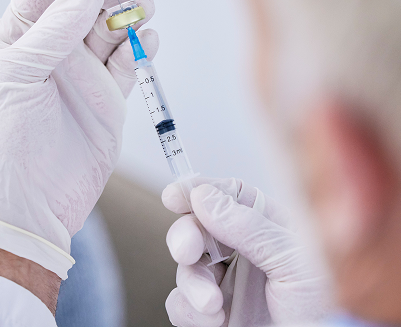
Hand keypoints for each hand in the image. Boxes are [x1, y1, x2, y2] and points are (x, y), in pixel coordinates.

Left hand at [0, 0, 157, 279]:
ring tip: (143, 1)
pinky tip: (149, 36)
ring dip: (130, 10)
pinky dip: (141, 45)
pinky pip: (129, 62)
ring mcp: (81, 75)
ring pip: (112, 29)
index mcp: (19, 39)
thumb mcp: (20, 72)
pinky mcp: (108, 99)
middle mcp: (51, 52)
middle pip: (86, 2)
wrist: (26, 203)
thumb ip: (58, 26)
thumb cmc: (7, 138)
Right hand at [162, 178, 328, 326]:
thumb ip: (249, 227)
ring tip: (213, 304)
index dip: (198, 190)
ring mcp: (229, 283)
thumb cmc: (329, 310)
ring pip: (187, 266)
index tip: (174, 196)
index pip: (227, 195)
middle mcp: (245, 251)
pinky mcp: (216, 315)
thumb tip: (204, 196)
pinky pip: (182, 304)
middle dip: (186, 236)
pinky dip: (189, 311)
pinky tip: (214, 319)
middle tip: (187, 250)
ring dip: (191, 283)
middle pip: (198, 227)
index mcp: (269, 227)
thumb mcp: (296, 262)